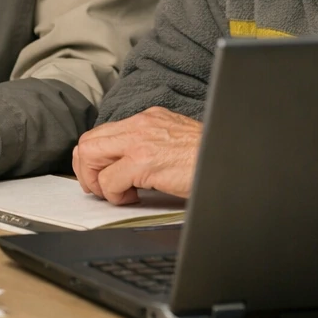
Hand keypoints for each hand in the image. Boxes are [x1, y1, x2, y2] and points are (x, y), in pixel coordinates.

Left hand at [73, 107, 201, 204]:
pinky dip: (114, 195)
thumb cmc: (206, 156)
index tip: (101, 176)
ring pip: (90, 156)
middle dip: (86, 170)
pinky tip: (134, 198)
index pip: (101, 132)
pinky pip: (110, 180)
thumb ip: (149, 145)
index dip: (93, 158)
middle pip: (87, 142)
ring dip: (97, 181)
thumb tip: (126, 166)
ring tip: (116, 193)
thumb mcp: (173, 141)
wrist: (231, 159)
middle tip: (101, 188)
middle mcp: (139, 125)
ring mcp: (140, 141)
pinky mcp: (144, 161)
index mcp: (145, 119)